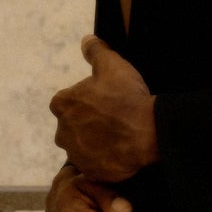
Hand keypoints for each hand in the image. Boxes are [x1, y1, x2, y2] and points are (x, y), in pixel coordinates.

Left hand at [49, 35, 159, 182]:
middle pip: (73, 125)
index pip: (67, 101)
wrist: (149, 132)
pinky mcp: (91, 171)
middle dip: (88, 123)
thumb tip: (86, 40)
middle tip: (113, 119)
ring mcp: (76, 154)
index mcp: (62, 105)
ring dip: (95, 142)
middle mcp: (62, 131)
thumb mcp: (112, 65)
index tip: (104, 101)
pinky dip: (104, 159)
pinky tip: (121, 150)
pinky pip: (95, 164)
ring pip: (83, 146)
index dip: (86, 100)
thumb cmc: (127, 97)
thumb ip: (95, 51)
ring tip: (119, 135)